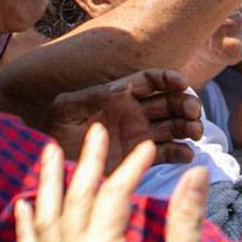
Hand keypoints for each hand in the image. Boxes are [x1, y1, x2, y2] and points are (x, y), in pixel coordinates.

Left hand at [16, 124, 207, 241]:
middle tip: (96, 130)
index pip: (114, 194)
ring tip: (48, 152)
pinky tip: (21, 206)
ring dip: (47, 184)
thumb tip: (197, 174)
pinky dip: (23, 229)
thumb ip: (184, 222)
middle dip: (87, 161)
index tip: (148, 147)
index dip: (131, 167)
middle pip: (75, 198)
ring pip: (43, 220)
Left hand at [39, 70, 203, 171]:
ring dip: (188, 127)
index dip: (169, 78)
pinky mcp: (139, 158)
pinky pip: (166, 153)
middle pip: (169, 102)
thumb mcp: (66, 107)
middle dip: (185, 104)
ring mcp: (138, 136)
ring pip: (173, 126)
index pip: (151, 80)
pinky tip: (186, 154)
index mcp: (119, 95)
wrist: (47, 163)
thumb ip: (92, 95)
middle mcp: (134, 113)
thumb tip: (123, 87)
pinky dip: (180, 153)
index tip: (182, 83)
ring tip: (195, 133)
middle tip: (192, 113)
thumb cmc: (51, 129)